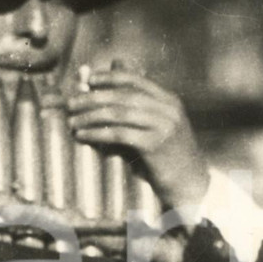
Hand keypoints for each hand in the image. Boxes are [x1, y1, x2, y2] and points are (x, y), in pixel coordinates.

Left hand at [66, 69, 208, 208]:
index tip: (88, 80)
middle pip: (123, 95)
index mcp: (168, 100)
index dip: (110, 77)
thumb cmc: (167, 157)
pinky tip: (83, 136)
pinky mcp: (155, 144)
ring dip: (91, 116)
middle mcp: (168, 109)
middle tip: (71, 103)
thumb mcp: (156, 129)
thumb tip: (105, 94)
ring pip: (119, 113)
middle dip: (93, 97)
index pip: (135, 80)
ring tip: (72, 121)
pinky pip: (119, 134)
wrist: (191, 183)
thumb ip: (135, 111)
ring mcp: (163, 125)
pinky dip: (97, 134)